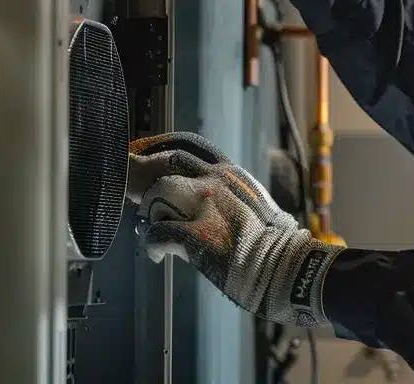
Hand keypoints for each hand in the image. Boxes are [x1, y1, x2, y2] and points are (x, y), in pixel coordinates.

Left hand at [128, 132, 343, 327]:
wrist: (286, 266)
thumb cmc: (275, 243)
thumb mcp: (255, 203)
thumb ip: (231, 195)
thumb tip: (214, 202)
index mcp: (230, 173)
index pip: (186, 147)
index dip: (158, 149)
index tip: (142, 154)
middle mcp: (214, 182)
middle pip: (163, 164)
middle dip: (139, 173)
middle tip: (127, 186)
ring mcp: (203, 207)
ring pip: (156, 195)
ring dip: (150, 213)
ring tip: (151, 228)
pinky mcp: (194, 236)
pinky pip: (155, 234)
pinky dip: (151, 245)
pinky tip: (156, 256)